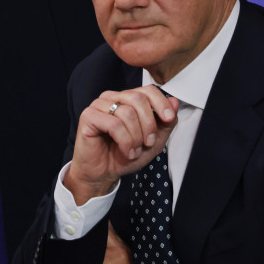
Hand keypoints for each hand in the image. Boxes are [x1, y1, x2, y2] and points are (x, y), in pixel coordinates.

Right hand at [65, 86, 178, 204]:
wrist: (104, 173)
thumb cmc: (125, 155)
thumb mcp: (154, 141)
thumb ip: (166, 123)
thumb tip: (175, 101)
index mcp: (127, 99)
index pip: (148, 90)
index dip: (161, 103)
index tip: (168, 118)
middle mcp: (112, 98)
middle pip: (138, 99)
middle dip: (148, 125)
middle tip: (147, 143)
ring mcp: (98, 106)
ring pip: (127, 112)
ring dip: (135, 137)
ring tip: (133, 151)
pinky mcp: (88, 117)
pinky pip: (113, 124)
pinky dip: (124, 141)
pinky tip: (125, 151)